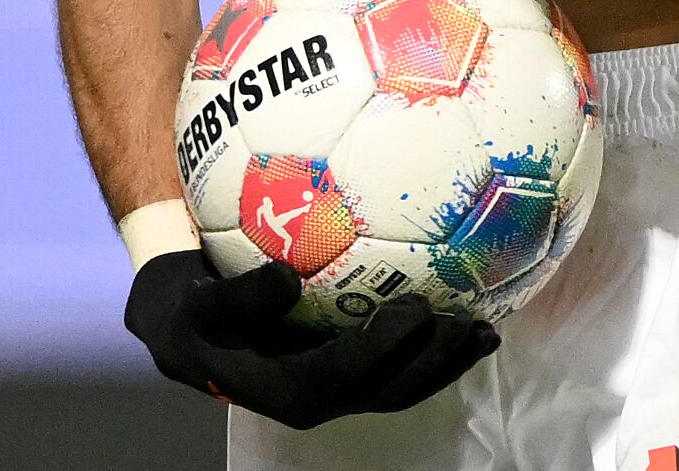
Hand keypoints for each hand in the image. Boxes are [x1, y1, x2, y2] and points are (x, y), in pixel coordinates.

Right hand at [124, 250, 495, 429]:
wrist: (193, 332)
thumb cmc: (197, 312)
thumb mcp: (202, 305)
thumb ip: (241, 297)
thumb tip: (285, 278)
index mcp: (285, 390)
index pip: (343, 374)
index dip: (382, 347)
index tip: (414, 307)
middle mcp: (319, 399)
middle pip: (386, 389)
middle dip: (431, 360)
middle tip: (468, 320)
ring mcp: (338, 390)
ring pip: (402, 387)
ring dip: (445, 364)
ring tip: (485, 331)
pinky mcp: (351, 375)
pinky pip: (400, 370)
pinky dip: (435, 353)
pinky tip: (468, 322)